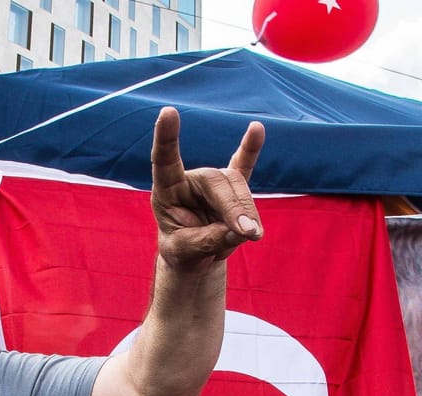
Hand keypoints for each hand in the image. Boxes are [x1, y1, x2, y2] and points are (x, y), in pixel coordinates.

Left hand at [149, 107, 264, 272]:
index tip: (168, 112)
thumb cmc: (183, 250)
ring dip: (247, 211)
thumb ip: (210, 240)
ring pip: (236, 185)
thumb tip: (244, 228)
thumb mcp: (187, 252)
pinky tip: (257, 130)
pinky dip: (250, 150)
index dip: (166, 138)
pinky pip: (244, 165)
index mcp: (167, 190)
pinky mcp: (231, 186)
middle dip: (234, 208)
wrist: (194, 256)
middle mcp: (190, 180)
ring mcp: (211, 182)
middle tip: (248, 233)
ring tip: (253, 235)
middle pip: (217, 182)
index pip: (164, 161)